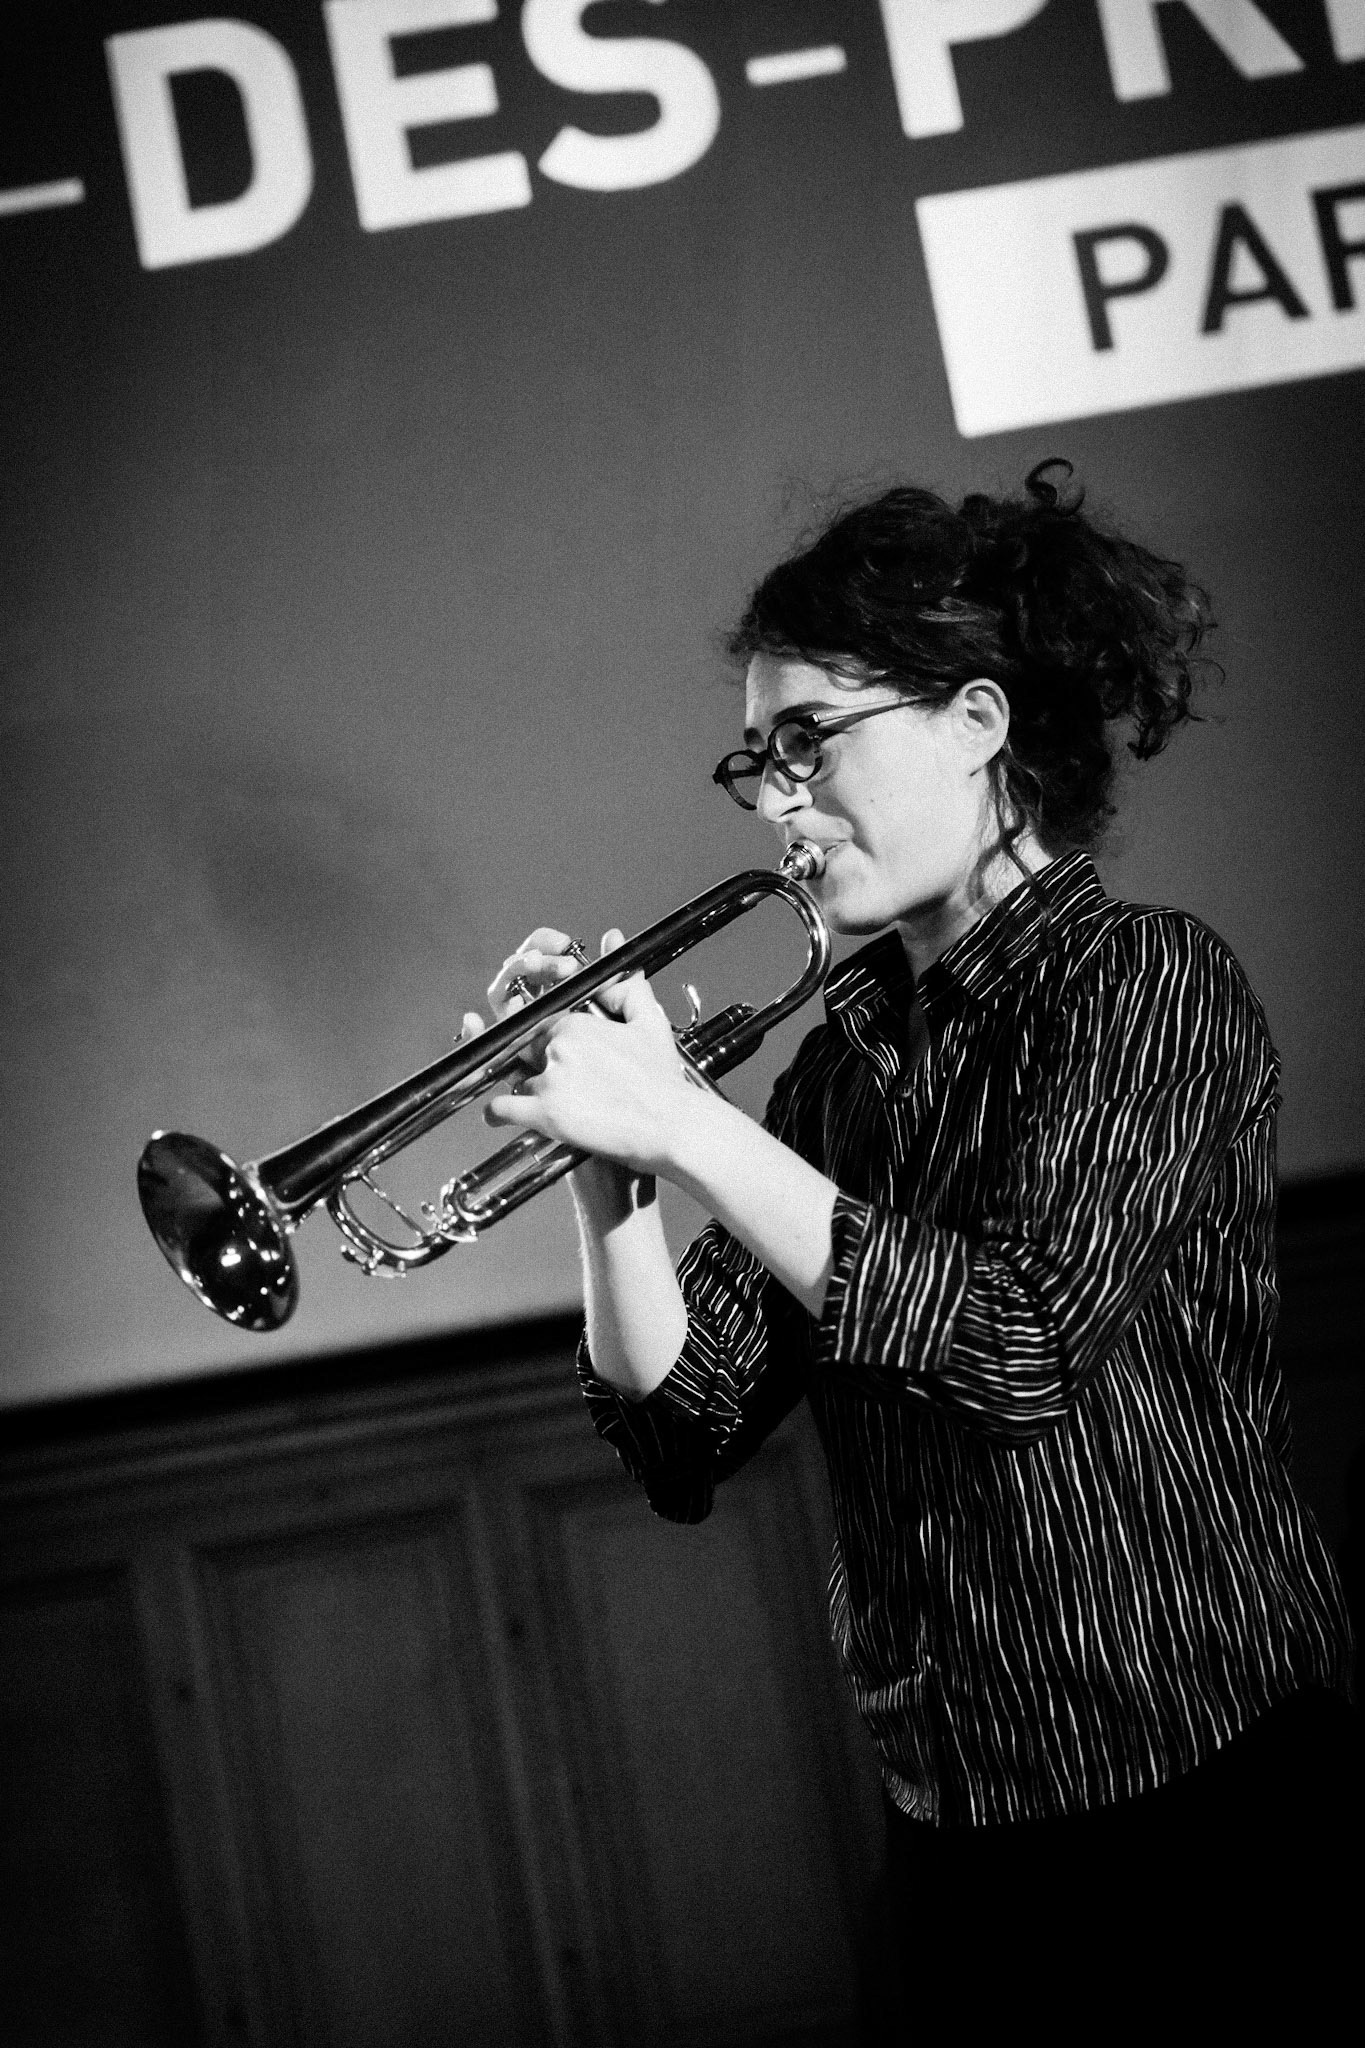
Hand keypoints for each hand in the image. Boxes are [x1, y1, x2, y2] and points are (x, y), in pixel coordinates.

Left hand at [459, 928, 662, 1221]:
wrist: (673, 1126)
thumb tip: (613, 938)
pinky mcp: (546, 1114)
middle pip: (525, 1051)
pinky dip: (500, 1113)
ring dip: (527, 1091)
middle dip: (536, 1064)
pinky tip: (505, 1117)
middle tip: (560, 1082)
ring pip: (517, 1080)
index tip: (560, 1056)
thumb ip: (625, 981)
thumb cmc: (663, 1079)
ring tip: (554, 1103)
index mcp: (575, 1023)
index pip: (540, 1025)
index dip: (548, 1041)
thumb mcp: (648, 1021)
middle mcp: (557, 1047)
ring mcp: (549, 1079)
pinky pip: (503, 1108)